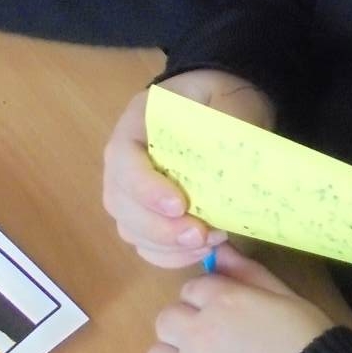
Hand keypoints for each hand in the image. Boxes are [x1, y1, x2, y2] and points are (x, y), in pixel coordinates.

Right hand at [104, 69, 275, 268]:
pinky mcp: (148, 213)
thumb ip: (226, 130)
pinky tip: (200, 250)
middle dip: (159, 227)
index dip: (145, 188)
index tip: (179, 205)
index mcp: (137, 122)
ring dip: (166, 245)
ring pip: (130, 229)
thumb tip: (230, 175)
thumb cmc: (223, 96)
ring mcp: (133, 190)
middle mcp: (125, 159)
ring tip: (209, 240)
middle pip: (121, 203)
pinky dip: (169, 256)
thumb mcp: (229, 100)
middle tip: (200, 234)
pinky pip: (146, 244)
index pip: (123, 160)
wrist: (225, 101)